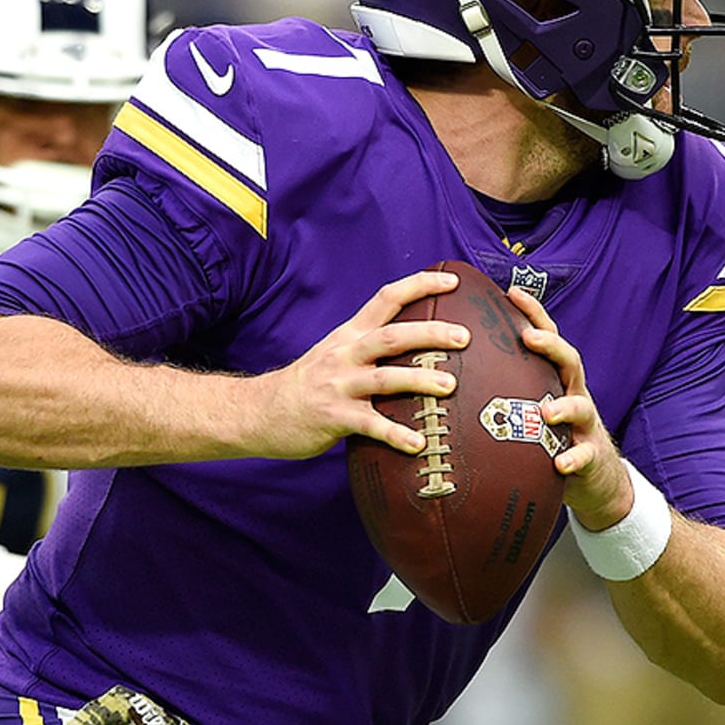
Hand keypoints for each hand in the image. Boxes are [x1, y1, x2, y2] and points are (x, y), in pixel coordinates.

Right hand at [257, 269, 467, 458]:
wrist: (259, 411)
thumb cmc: (306, 386)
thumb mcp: (333, 355)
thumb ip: (367, 349)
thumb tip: (415, 345)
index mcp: (348, 336)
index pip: (386, 299)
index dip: (419, 285)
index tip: (451, 279)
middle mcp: (345, 355)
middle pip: (392, 336)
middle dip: (430, 334)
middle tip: (464, 337)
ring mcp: (339, 386)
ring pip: (385, 378)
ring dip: (419, 380)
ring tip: (449, 386)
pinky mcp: (334, 417)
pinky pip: (370, 425)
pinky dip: (396, 435)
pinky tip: (419, 444)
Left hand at [506, 286, 633, 528]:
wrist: (592, 476)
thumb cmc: (545, 433)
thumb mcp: (523, 403)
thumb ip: (496, 383)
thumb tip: (442, 366)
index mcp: (551, 378)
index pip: (544, 338)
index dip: (532, 313)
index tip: (511, 292)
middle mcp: (571, 393)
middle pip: (569, 361)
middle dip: (551, 346)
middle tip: (529, 337)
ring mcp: (583, 424)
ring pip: (581, 407)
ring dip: (565, 406)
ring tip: (548, 410)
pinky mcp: (589, 457)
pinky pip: (584, 456)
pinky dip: (574, 458)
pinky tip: (559, 463)